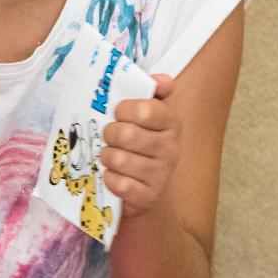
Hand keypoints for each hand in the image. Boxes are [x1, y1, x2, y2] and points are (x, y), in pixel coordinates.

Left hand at [102, 73, 179, 217]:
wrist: (141, 186)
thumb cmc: (137, 141)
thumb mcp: (142, 112)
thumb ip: (150, 90)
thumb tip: (164, 80)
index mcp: (170, 122)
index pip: (145, 110)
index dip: (123, 109)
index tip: (118, 113)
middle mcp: (171, 148)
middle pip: (125, 134)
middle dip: (109, 134)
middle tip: (110, 137)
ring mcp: (161, 174)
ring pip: (118, 159)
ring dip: (107, 156)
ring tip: (111, 156)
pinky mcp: (148, 197)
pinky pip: (118, 184)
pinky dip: (109, 179)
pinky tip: (113, 176)